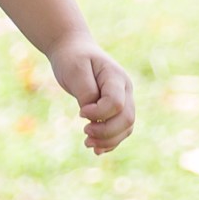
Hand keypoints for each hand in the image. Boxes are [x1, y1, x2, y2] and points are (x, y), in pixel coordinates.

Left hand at [45, 36, 134, 153]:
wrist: (73, 50)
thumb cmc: (72, 58)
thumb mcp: (75, 70)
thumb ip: (86, 92)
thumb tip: (92, 117)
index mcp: (116, 76)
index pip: (116, 103)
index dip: (99, 114)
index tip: (80, 112)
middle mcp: (125, 89)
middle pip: (126, 118)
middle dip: (106, 132)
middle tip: (84, 132)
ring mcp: (124, 99)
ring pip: (126, 127)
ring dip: (109, 140)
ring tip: (87, 144)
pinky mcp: (117, 109)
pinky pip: (121, 130)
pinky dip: (111, 142)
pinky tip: (96, 149)